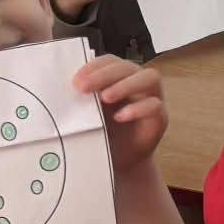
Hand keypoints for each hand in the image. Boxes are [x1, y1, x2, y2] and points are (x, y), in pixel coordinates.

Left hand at [76, 56, 168, 174]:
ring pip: (150, 77)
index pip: (110, 61)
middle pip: (128, 66)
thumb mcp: (87, 115)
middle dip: (105, 74)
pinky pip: (155, 106)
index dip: (94, 66)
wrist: (119, 162)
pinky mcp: (160, 118)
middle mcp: (137, 83)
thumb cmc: (102, 134)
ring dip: (126, 84)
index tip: (76, 81)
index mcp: (118, 78)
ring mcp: (152, 98)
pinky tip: (120, 117)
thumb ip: (81, 100)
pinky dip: (138, 108)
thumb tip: (62, 89)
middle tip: (84, 87)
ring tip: (106, 98)